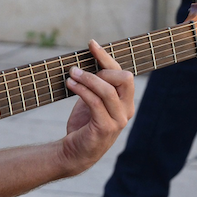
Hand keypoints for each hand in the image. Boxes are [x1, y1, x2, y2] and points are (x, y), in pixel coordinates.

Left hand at [61, 39, 133, 172]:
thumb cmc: (83, 125)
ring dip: (87, 79)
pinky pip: (95, 102)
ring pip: (107, 90)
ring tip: (71, 74)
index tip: (91, 44)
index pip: (123, 74)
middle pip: (123, 79)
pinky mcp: (105, 128)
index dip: (107, 57)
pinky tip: (70, 84)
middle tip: (78, 71)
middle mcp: (127, 110)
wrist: (74, 152)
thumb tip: (90, 59)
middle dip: (101, 69)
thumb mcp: (92, 101)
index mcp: (126, 102)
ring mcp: (118, 120)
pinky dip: (81, 90)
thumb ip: (96, 85)